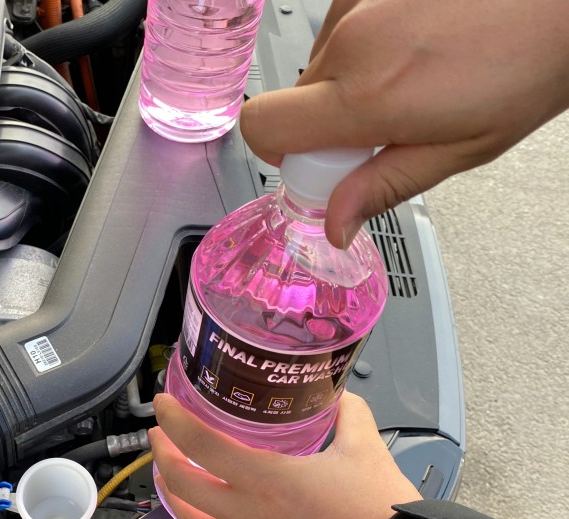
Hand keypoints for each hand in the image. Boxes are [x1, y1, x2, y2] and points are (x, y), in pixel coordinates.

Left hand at [150, 392, 420, 518]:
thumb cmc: (380, 515)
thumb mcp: (366, 449)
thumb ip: (348, 415)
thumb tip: (339, 397)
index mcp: (267, 480)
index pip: (201, 444)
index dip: (175, 421)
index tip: (163, 404)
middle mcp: (247, 516)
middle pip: (181, 483)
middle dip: (163, 454)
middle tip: (163, 434)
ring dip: (175, 491)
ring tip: (174, 472)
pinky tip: (213, 511)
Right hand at [240, 0, 568, 248]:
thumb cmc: (531, 62)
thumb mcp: (462, 148)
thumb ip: (385, 185)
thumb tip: (335, 222)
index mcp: (368, 94)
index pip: (262, 127)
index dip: (279, 155)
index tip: (321, 167)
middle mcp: (353, 41)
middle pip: (294, 102)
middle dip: (326, 126)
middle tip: (384, 129)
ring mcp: (358, 3)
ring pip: (319, 67)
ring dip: (348, 85)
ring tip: (410, 82)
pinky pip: (340, 32)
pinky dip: (364, 50)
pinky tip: (411, 51)